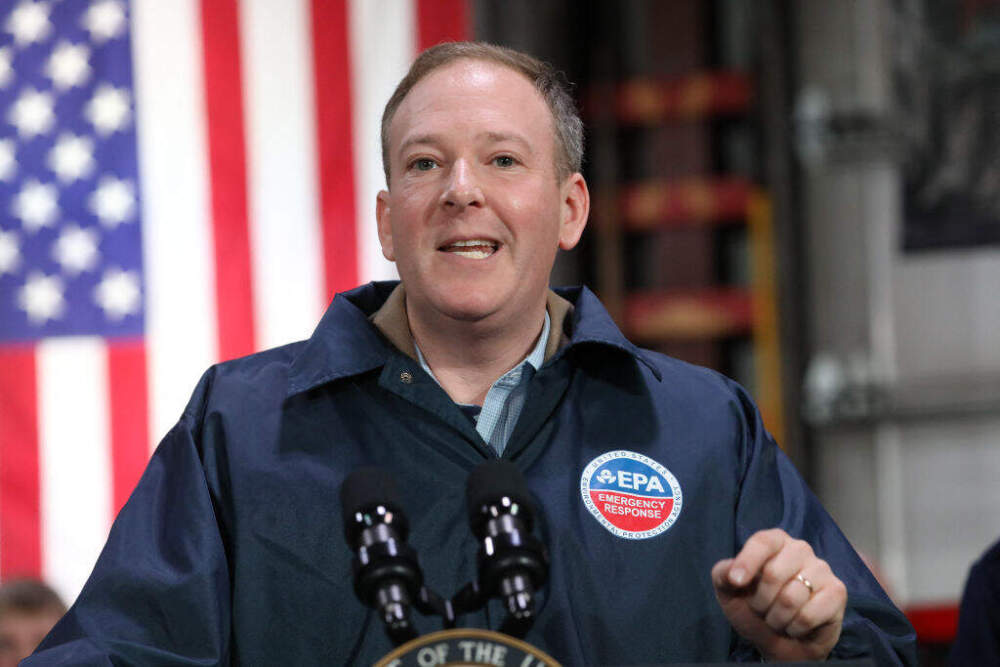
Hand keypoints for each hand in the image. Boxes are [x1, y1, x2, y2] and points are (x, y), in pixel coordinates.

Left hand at [711, 528, 846, 660]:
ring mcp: (822, 570)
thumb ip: (723, 574)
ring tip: (778, 618)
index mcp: (775, 542)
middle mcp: (800, 549)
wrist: (779, 642)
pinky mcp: (837, 592)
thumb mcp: (729, 591)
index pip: (763, 541)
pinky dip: (795, 627)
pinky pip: (808, 615)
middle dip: (760, 601)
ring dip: (776, 618)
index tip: (735, 582)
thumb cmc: (754, 610)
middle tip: (761, 609)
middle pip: (773, 573)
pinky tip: (796, 626)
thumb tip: (731, 572)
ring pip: (791, 598)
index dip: (747, 562)